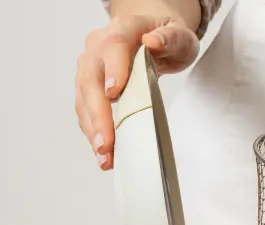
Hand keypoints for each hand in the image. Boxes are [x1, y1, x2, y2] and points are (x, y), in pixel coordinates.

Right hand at [76, 14, 198, 169]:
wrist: (151, 37)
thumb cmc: (166, 39)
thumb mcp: (180, 36)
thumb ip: (171, 38)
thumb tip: (152, 42)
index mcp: (124, 29)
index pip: (114, 46)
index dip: (112, 69)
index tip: (113, 93)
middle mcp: (99, 46)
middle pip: (92, 79)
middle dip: (98, 114)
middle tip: (106, 143)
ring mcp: (90, 66)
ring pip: (84, 98)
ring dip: (92, 129)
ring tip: (104, 155)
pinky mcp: (88, 85)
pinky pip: (85, 109)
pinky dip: (93, 131)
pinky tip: (103, 151)